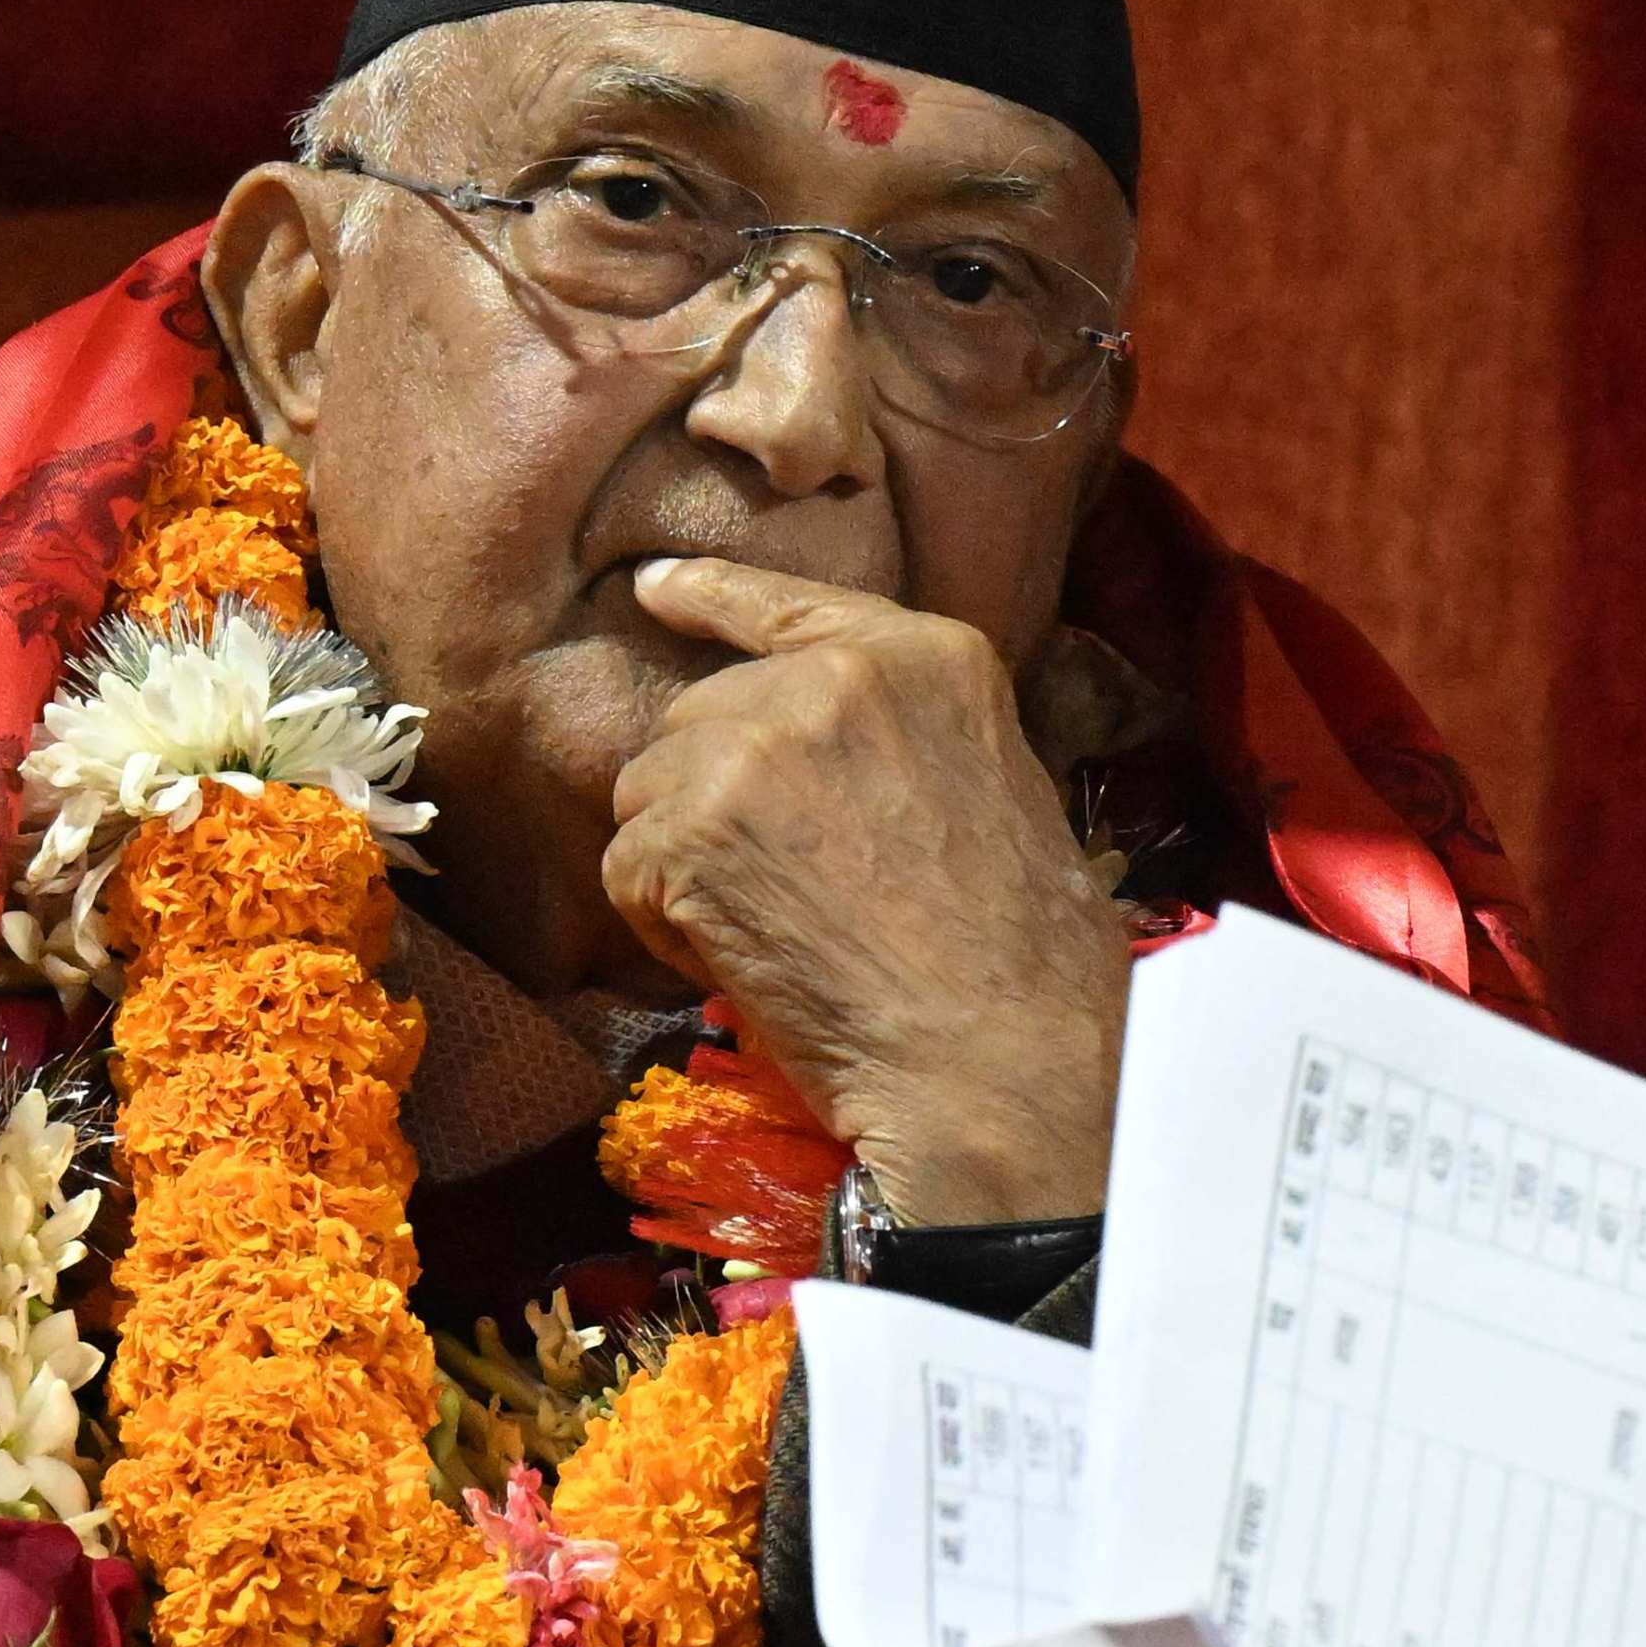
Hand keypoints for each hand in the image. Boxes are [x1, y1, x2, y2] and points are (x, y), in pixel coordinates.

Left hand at [607, 555, 1128, 1225]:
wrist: (999, 1056)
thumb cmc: (1019, 958)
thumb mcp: (993, 786)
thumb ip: (897, 734)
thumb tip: (802, 744)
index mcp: (927, 658)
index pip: (786, 604)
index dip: (709, 597)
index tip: (655, 590)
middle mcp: (836, 680)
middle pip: (699, 713)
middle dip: (712, 798)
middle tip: (791, 890)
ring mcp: (757, 748)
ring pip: (649, 790)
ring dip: (683, 865)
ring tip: (777, 930)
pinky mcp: (693, 830)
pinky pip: (626, 869)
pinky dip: (666, 930)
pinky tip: (747, 963)